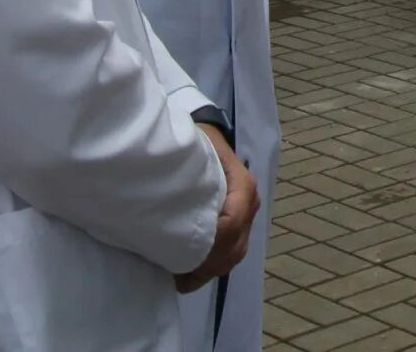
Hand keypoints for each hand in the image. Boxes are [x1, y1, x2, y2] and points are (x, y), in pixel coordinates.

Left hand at [175, 124, 257, 292]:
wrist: (206, 137)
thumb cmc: (196, 144)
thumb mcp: (192, 151)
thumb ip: (187, 174)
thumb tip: (166, 203)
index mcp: (243, 185)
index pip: (231, 223)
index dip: (208, 245)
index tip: (179, 259)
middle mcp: (249, 203)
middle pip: (235, 245)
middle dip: (208, 264)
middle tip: (177, 276)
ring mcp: (247, 214)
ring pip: (235, 253)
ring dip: (210, 268)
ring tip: (182, 277)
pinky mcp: (240, 222)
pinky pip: (232, 251)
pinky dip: (213, 266)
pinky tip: (191, 274)